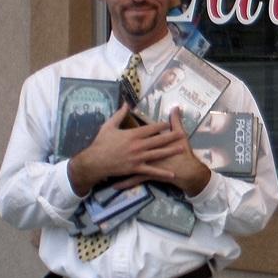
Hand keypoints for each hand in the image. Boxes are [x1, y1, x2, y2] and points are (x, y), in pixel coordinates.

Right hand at [68, 104, 182, 195]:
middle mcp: (138, 145)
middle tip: (183, 134)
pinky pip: (151, 171)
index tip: (169, 124)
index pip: (151, 129)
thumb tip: (126, 103)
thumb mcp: (108, 126)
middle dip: (172, 136)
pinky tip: (172, 174)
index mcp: (132, 134)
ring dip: (171, 151)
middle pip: (158, 140)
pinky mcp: (136, 168)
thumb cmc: (101, 143)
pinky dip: (162, 173)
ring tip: (182, 148)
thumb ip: (119, 114)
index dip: (161, 126)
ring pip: (158, 154)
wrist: (94, 162)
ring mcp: (138, 157)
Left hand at [112, 107, 210, 196]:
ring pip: (124, 165)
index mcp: (147, 140)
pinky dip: (124, 182)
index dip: (126, 133)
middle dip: (116, 148)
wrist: (186, 171)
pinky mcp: (144, 174)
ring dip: (113, 167)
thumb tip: (176, 108)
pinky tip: (114, 185)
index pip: (133, 134)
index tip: (120, 130)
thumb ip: (176, 121)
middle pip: (126, 149)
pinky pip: (131, 179)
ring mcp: (141, 163)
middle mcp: (141, 151)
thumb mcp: (181, 135)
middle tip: (105, 147)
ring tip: (102, 167)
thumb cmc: (183, 153)